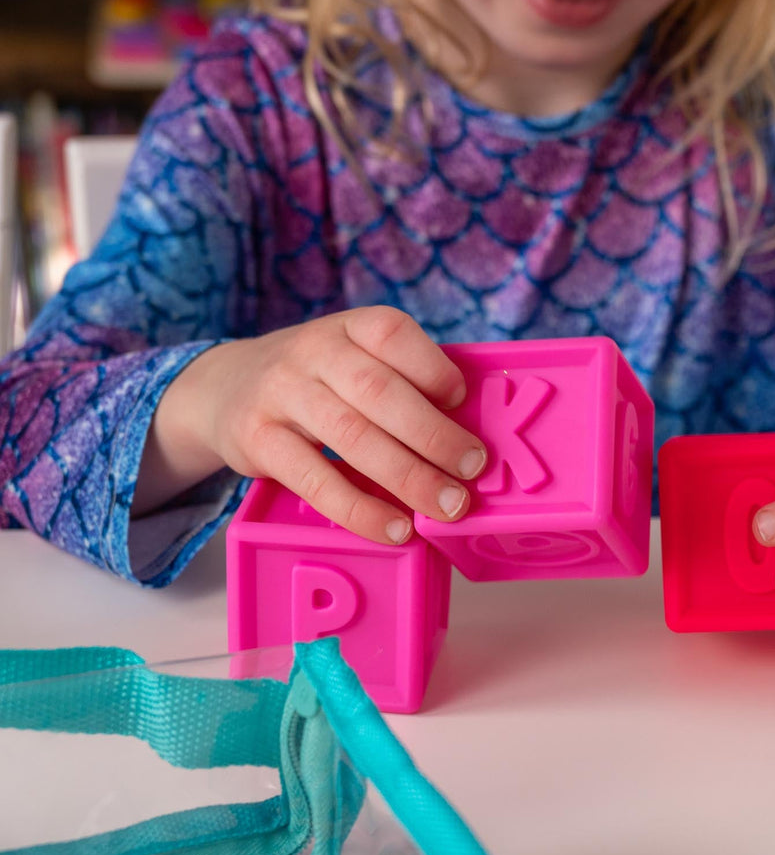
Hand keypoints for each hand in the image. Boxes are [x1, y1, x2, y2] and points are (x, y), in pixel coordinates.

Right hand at [135, 306, 486, 544]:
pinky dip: (359, 508)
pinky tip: (394, 528)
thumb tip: (470, 434)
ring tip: (445, 506)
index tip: (462, 403)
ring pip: (351, 436)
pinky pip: (314, 479)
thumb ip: (404, 383)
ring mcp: (281, 394)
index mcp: (350, 326)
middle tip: (472, 469)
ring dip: (407, 476)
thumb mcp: (355, 359)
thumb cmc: (320, 380)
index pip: (394, 336)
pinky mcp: (257, 441)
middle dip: (433, 435)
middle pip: (379, 392)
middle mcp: (313, 351)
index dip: (433, 370)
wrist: (223, 388)